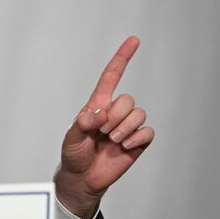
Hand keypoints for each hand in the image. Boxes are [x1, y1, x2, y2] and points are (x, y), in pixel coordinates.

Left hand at [54, 36, 154, 218]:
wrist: (83, 178)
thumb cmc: (74, 154)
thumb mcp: (71, 137)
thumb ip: (83, 122)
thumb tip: (100, 113)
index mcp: (97, 105)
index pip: (112, 76)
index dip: (122, 57)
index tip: (134, 40)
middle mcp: (115, 112)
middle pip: (128, 99)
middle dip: (115, 116)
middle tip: (102, 132)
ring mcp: (127, 126)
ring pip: (138, 114)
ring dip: (124, 128)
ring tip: (111, 141)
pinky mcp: (138, 142)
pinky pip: (148, 132)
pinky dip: (136, 139)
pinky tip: (124, 146)